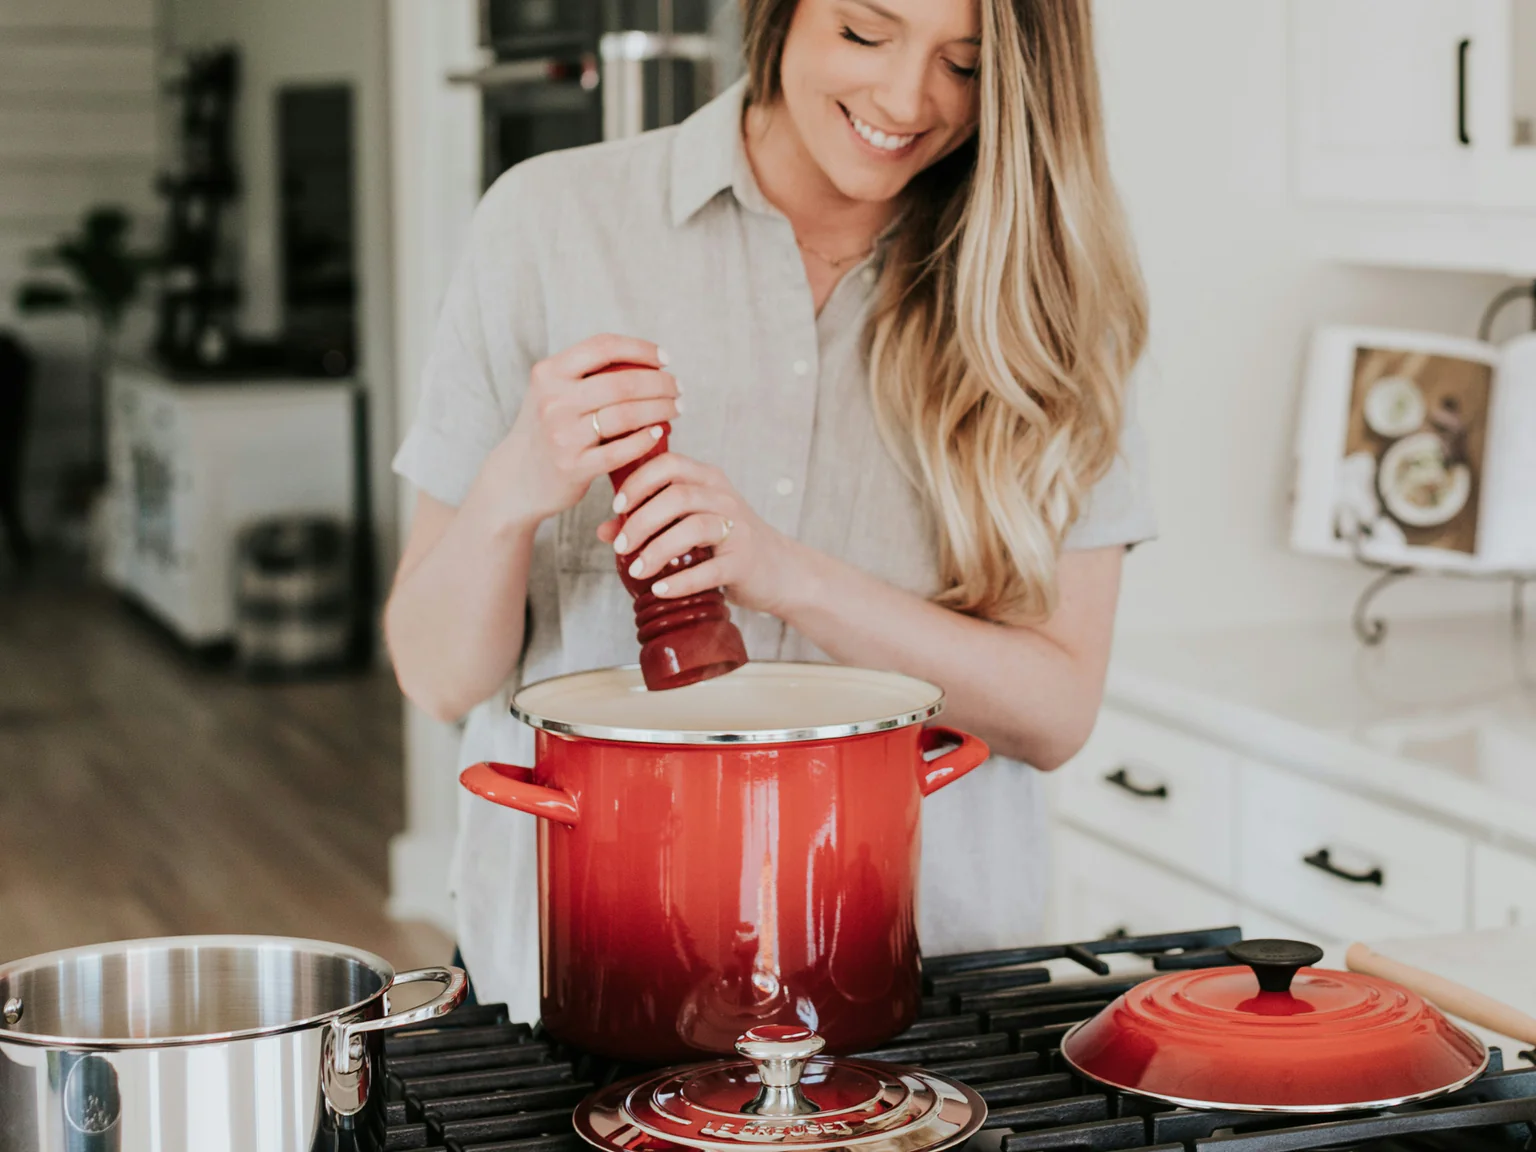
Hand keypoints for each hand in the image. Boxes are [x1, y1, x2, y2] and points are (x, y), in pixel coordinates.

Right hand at [489, 334, 679, 524]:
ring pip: (626, 415)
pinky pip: (620, 450)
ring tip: (676, 409)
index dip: (641, 349)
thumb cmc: (547, 429)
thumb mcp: (552, 392)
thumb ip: (585, 374)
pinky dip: (645, 439)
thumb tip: (644, 360)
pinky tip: (658, 433)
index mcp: (549, 373)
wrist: (517, 477)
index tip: (665, 358)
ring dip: (660, 409)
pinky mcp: (573, 467)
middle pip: (622, 382)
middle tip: (678, 388)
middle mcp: (553, 401)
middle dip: (660, 383)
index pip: (603, 347)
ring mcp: (562, 435)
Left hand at [599, 453, 804, 615]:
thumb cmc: (727, 543)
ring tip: (636, 570)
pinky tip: (660, 589)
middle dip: (641, 521)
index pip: (669, 464)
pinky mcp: (743, 561)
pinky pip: (709, 569)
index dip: (639, 482)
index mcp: (708, 480)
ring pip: (693, 528)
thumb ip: (651, 522)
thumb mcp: (690, 524)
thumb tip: (605, 531)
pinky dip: (680, 581)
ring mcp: (738, 528)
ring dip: (657, 550)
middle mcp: (724, 498)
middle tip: (621, 546)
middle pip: (677, 496)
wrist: (779, 570)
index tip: (617, 506)